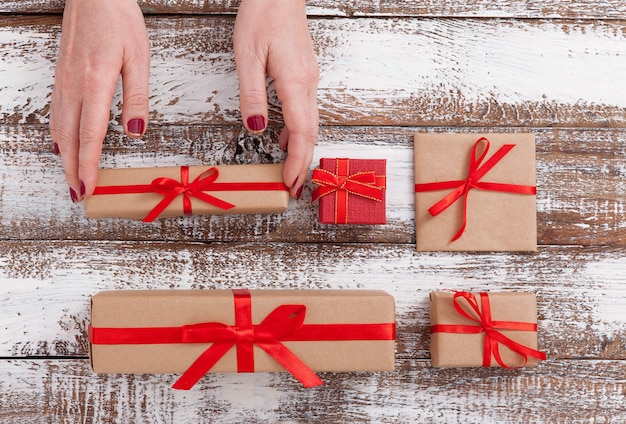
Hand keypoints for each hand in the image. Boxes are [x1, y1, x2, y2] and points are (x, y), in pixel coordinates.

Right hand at [50, 0, 149, 201]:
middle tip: (77, 194)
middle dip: (72, 169)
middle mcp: (74, 85)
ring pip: (59, 127)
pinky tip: (61, 143)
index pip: (91, 136)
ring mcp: (63, 80)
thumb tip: (135, 134)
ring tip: (70, 176)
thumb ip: (138, 98)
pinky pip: (56, 112)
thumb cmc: (119, 20)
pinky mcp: (61, 74)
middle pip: (69, 138)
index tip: (89, 188)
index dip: (88, 165)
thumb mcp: (140, 58)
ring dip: (64, 156)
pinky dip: (58, 135)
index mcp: (95, 83)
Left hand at [234, 0, 319, 198]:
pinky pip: (305, 111)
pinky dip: (298, 132)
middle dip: (302, 164)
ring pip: (310, 124)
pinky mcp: (304, 75)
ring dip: (301, 150)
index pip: (301, 133)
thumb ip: (252, 95)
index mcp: (295, 83)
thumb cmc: (263, 16)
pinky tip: (284, 139)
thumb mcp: (247, 56)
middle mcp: (308, 84)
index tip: (289, 183)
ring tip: (289, 172)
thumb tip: (255, 129)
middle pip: (311, 134)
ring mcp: (309, 80)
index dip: (296, 162)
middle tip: (292, 188)